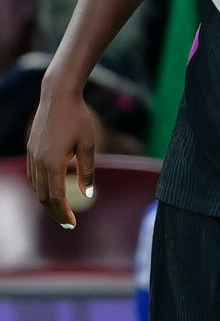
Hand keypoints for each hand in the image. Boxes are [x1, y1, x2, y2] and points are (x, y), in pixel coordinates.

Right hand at [26, 85, 97, 227]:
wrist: (58, 96)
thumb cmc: (78, 118)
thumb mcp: (88, 144)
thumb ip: (87, 171)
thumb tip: (88, 194)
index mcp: (54, 163)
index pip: (56, 198)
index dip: (64, 214)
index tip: (72, 224)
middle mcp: (39, 162)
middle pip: (44, 197)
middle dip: (55, 212)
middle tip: (68, 223)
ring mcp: (32, 155)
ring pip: (36, 187)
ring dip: (47, 200)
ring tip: (61, 208)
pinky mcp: (30, 148)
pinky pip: (34, 175)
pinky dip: (42, 186)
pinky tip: (52, 187)